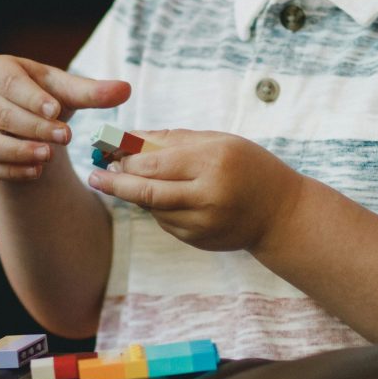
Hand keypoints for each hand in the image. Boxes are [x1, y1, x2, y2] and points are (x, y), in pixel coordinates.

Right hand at [0, 55, 129, 180]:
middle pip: (1, 113)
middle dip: (33, 126)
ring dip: (17, 151)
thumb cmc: (43, 98)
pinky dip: (10, 171)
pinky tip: (35, 173)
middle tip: (64, 137)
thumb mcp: (66, 92)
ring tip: (47, 157)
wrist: (21, 121)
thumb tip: (126, 89)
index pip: (10, 83)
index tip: (56, 109)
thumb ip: (92, 92)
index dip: (32, 97)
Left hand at [87, 130, 304, 251]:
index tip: (106, 152)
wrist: (281, 214)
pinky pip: (165, 222)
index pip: (155, 162)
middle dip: (115, 183)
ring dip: (136, 195)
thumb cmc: (249, 167)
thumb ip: (173, 138)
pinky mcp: (199, 240)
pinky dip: (157, 208)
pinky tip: (163, 196)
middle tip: (96, 175)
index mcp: (213, 162)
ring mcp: (203, 223)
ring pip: (152, 209)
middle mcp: (208, 195)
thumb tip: (129, 137)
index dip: (126, 158)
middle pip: (146, 192)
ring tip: (126, 180)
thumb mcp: (218, 142)